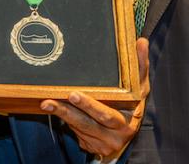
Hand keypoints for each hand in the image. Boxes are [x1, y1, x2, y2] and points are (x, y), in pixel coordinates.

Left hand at [40, 38, 149, 159]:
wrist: (125, 134)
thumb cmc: (132, 105)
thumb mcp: (139, 88)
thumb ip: (140, 66)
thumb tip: (141, 41)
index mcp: (129, 120)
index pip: (108, 113)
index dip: (90, 105)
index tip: (73, 94)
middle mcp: (116, 135)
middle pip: (91, 123)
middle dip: (72, 110)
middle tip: (58, 96)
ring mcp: (103, 143)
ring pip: (80, 127)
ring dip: (63, 114)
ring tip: (47, 103)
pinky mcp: (91, 147)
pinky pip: (76, 133)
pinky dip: (66, 120)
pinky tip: (54, 109)